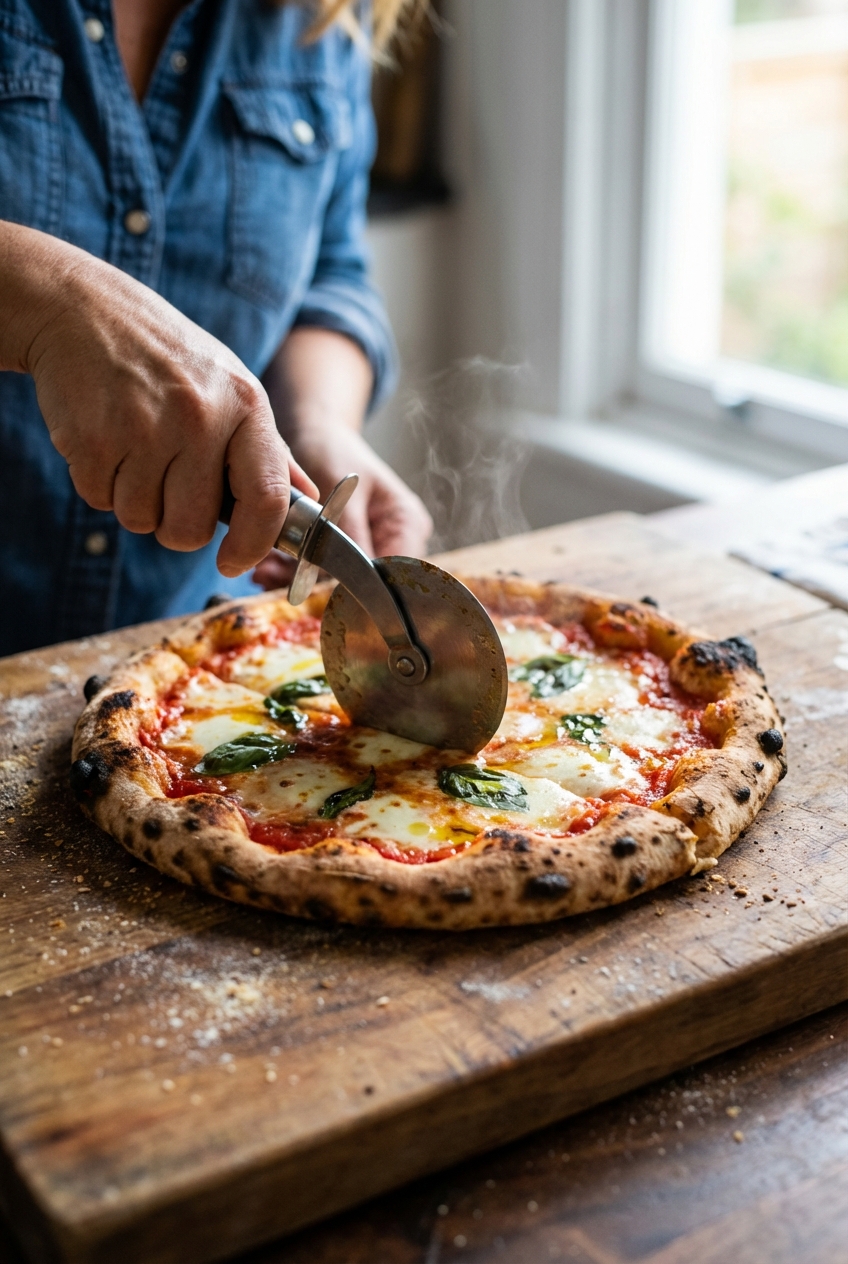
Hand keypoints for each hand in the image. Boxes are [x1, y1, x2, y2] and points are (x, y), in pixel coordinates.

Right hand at [0, 222, 315, 576]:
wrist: (84, 310)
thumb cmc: (168, 357)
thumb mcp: (233, 388)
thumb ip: (269, 452)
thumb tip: (308, 504)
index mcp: (246, 406)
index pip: (267, 500)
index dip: (253, 545)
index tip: (235, 561)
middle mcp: (200, 417)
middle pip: (190, 530)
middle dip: (176, 525)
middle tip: (168, 486)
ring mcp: (143, 428)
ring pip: (141, 521)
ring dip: (135, 501)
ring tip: (135, 450)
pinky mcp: (92, 439)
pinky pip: (101, 501)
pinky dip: (101, 484)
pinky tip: (106, 440)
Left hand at [253, 326, 431, 590]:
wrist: (314, 432)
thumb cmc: (332, 449)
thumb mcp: (342, 493)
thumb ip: (349, 536)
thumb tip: (347, 582)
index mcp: (407, 523)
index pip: (394, 575)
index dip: (362, 592)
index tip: (320, 595)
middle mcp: (396, 540)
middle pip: (366, 584)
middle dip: (323, 586)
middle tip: (277, 579)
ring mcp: (370, 547)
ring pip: (341, 583)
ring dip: (303, 581)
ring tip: (266, 572)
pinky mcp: (343, 551)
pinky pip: (324, 573)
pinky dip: (297, 572)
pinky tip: (269, 568)